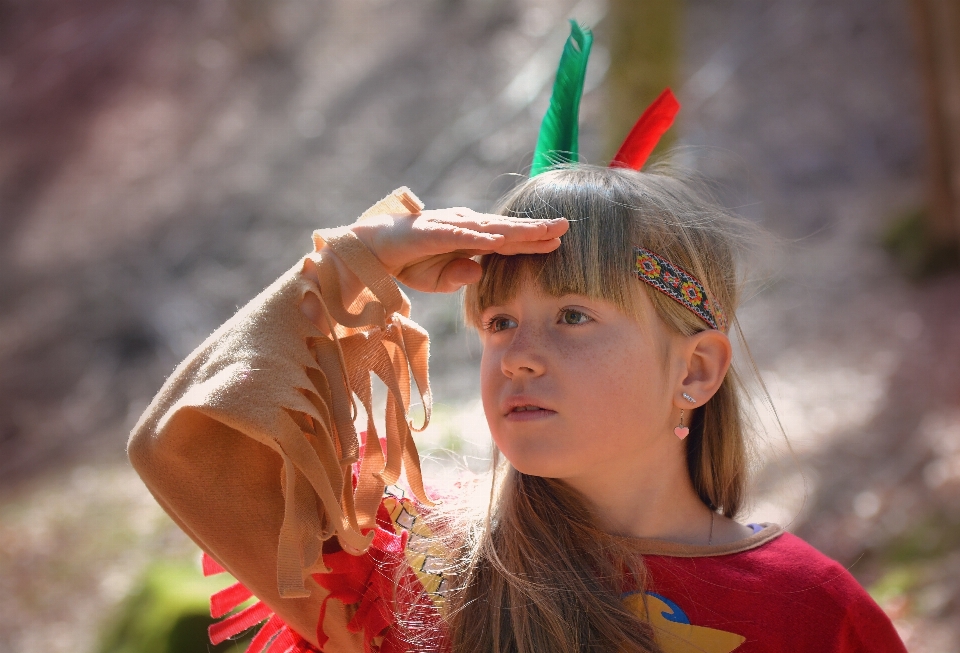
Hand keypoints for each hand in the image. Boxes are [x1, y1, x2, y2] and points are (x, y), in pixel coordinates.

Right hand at [348, 208, 567, 292]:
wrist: (373, 250)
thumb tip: (479, 272)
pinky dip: (479, 238)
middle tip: (566, 225)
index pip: (508, 241)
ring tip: (542, 231)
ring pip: (490, 228)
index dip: (532, 241)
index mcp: (470, 239)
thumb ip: (460, 277)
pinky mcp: (432, 232)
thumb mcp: (438, 280)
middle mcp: (465, 228)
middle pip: (506, 230)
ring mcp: (450, 228)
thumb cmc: (409, 262)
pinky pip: (459, 236)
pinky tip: (500, 240)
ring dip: (517, 230)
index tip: (559, 242)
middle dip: (536, 229)